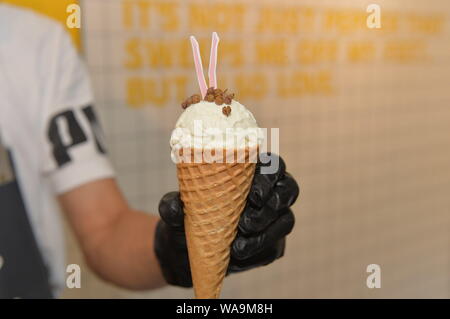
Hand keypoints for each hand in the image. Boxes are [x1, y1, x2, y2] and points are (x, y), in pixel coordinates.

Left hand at [154, 153, 298, 286]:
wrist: (186, 250)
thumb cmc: (185, 218)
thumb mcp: (173, 209)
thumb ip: (172, 204)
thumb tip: (175, 207)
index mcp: (250, 173)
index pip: (273, 165)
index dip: (270, 176)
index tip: (254, 195)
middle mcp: (268, 192)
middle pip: (288, 189)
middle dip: (270, 206)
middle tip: (245, 223)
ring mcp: (273, 219)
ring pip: (286, 220)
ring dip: (266, 233)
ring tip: (238, 246)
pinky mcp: (273, 244)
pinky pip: (275, 247)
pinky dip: (258, 252)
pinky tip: (238, 255)